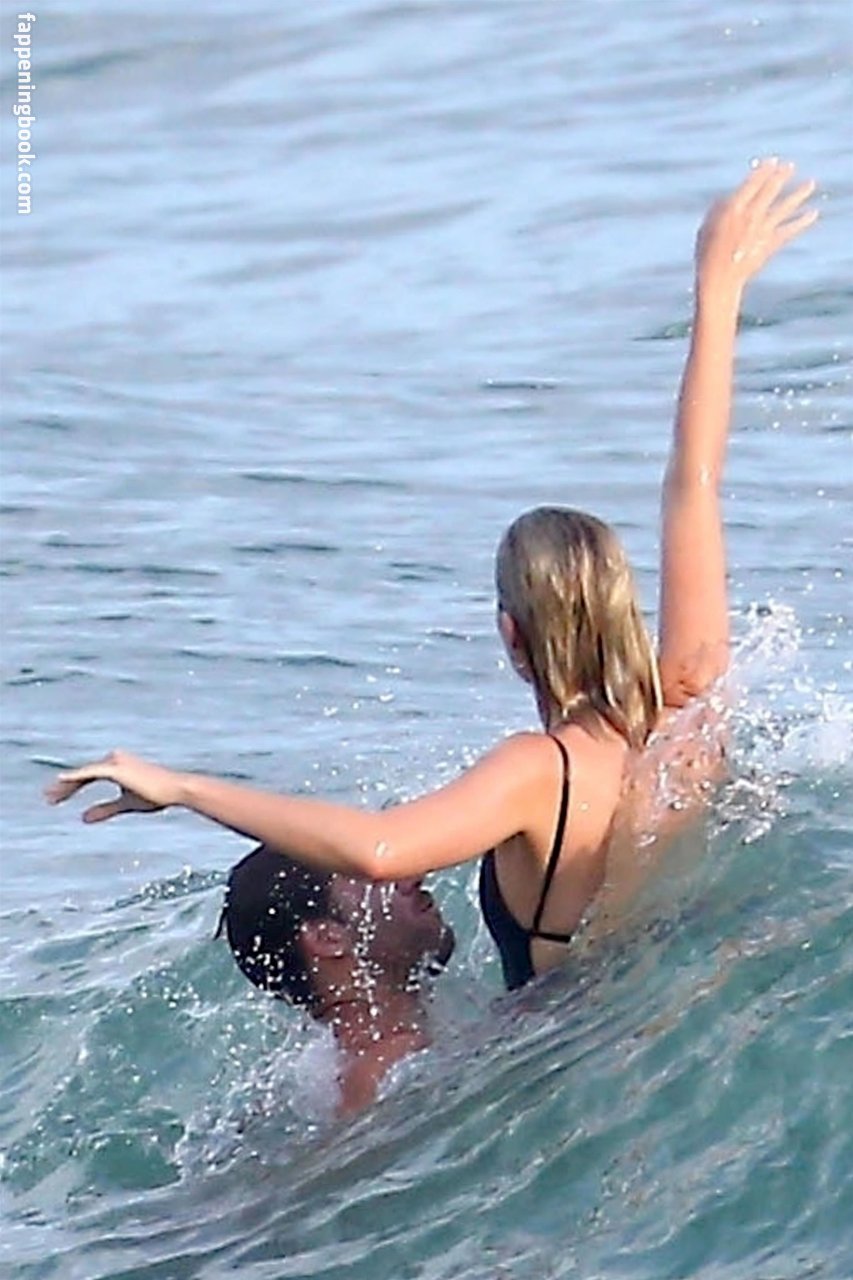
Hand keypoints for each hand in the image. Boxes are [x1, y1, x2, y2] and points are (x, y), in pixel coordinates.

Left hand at [45, 750, 183, 822]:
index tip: (56, 799)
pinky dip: (75, 777)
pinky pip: (90, 773)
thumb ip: (105, 809)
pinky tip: (61, 780)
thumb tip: (82, 818)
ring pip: (84, 775)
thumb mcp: (126, 804)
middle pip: (82, 775)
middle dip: (64, 788)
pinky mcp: (116, 769)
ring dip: (66, 786)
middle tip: (47, 799)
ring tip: (50, 797)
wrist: (175, 789)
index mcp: (116, 766)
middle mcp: (114, 760)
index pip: (87, 777)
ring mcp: (114, 763)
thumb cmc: (155, 795)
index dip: (71, 789)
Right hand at [696, 159, 817, 296]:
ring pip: (784, 208)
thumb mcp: (707, 227)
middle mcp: (751, 216)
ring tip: (810, 184)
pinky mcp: (770, 244)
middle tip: (790, 166)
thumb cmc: (707, 254)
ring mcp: (762, 230)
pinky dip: (801, 222)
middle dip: (781, 177)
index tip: (772, 161)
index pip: (752, 184)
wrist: (719, 279)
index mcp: (734, 210)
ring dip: (798, 195)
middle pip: (770, 192)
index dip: (763, 171)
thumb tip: (728, 198)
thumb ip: (719, 210)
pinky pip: (789, 231)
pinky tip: (813, 214)